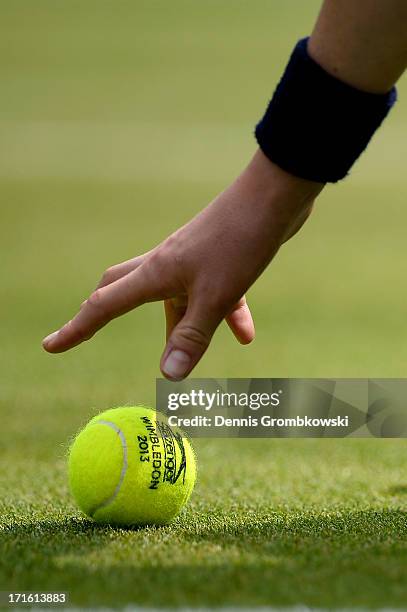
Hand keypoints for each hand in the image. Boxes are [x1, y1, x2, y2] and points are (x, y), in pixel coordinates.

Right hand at [42, 149, 322, 379]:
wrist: (276, 195)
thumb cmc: (241, 242)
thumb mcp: (216, 297)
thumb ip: (192, 337)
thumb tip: (168, 376)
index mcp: (156, 273)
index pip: (103, 305)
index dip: (76, 330)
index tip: (50, 346)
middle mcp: (166, 263)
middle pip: (124, 289)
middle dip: (107, 314)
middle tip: (92, 331)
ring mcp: (191, 258)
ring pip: (175, 297)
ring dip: (181, 324)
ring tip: (192, 353)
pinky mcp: (217, 256)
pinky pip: (211, 291)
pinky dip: (224, 312)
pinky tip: (245, 335)